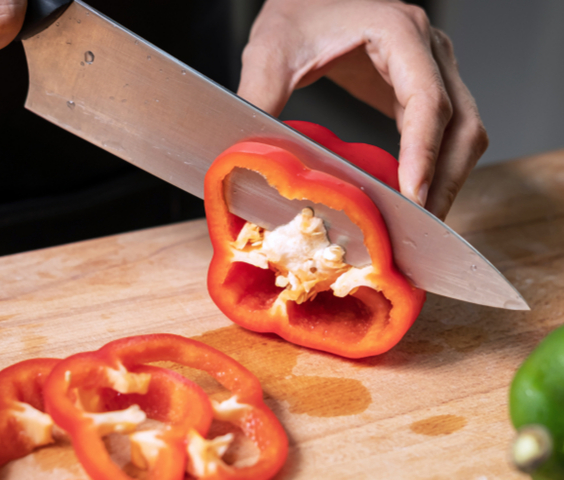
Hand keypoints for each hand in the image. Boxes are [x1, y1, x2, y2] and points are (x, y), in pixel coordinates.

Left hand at [237, 0, 488, 219]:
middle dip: (443, 181)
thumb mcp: (272, 50)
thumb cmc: (297, 10)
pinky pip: (445, 134)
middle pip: (460, 124)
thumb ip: (260, 97)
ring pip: (463, 132)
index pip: (428, 102)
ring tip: (418, 221)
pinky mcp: (420, 89)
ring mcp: (432, 69)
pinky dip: (435, 168)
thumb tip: (246, 153)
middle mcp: (427, 49)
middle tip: (418, 228)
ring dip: (447, 179)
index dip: (423, 155)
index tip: (414, 198)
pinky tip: (412, 196)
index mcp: (398, 32)